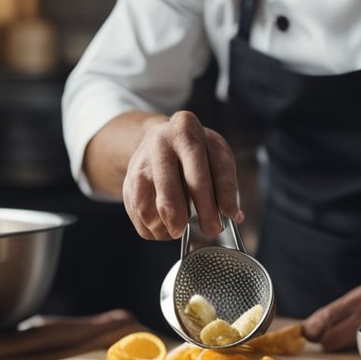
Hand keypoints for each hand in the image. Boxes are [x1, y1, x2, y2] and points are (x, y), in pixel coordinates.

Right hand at [121, 111, 242, 239]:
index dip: (220, 195)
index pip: (203, 167)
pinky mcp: (127, 183)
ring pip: (150, 208)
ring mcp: (139, 164)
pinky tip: (168, 226)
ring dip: (170, 227)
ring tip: (184, 228)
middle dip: (195, 215)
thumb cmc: (196, 153)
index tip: (229, 215)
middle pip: (172, 190)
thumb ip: (225, 184)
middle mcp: (158, 143)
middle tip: (211, 230)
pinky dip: (156, 229)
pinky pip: (140, 217)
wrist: (162, 140)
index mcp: (185, 130)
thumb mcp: (216, 156)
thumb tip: (233, 215)